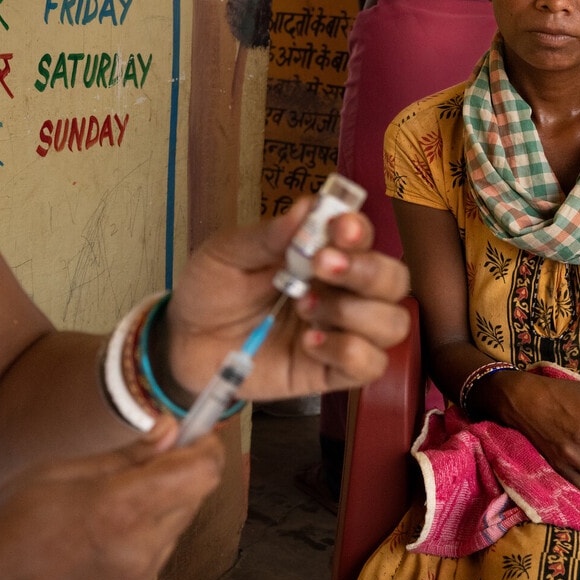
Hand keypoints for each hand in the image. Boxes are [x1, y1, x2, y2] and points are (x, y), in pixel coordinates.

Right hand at [0, 422, 222, 579]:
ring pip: (172, 532)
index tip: (196, 432)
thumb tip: (170, 430)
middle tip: (142, 464)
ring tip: (101, 511)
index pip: (202, 472)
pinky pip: (151, 564)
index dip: (206, 446)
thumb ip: (122, 456)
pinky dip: (137, 546)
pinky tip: (94, 545)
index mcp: (119, 509)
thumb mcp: (51, 475)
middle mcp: (138, 551)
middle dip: (177, 476)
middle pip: (192, 499)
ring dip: (156, 513)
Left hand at [167, 199, 410, 401]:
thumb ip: (266, 236)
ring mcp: (341, 332)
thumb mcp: (227, 254)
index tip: (339, 228)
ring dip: (355, 314)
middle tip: (322, 267)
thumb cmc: (211, 291)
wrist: (186, 343)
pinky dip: (347, 352)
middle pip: (394, 280)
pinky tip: (309, 342)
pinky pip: (370, 366)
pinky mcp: (331, 371)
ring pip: (393, 323)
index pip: (363, 237)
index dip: (359, 231)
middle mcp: (343, 290)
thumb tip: (305, 208)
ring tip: (305, 308)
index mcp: (322, 252)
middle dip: (366, 272)